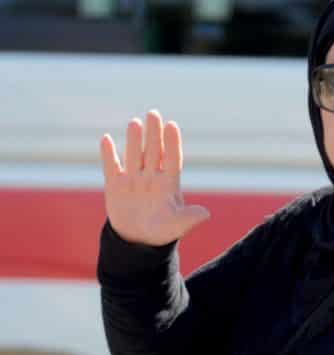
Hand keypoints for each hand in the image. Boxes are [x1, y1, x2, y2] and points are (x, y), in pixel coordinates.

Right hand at [99, 110, 209, 245]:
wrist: (139, 241)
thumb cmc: (163, 231)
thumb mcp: (177, 225)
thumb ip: (189, 218)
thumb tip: (206, 214)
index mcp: (169, 184)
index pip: (172, 158)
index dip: (172, 142)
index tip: (172, 125)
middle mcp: (152, 177)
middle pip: (154, 151)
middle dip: (154, 134)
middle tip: (154, 113)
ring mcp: (134, 180)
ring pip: (135, 155)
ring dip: (134, 139)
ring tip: (135, 122)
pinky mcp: (116, 186)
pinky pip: (112, 167)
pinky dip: (108, 154)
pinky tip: (106, 138)